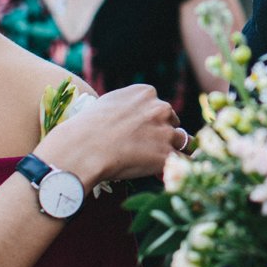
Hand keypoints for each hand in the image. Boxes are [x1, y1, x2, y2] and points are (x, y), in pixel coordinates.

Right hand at [36, 83, 183, 187]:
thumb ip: (127, 105)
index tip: (142, 132)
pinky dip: (179, 167)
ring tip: (160, 162)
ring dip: (172, 150)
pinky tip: (171, 173)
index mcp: (146, 93)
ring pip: (182, 140)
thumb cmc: (87, 128)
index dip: (152, 121)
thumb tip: (130, 114)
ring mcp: (165, 132)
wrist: (83, 149)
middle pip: (172, 121)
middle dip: (163, 133)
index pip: (159, 106)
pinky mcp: (166, 155)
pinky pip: (183, 161)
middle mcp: (160, 109)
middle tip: (147, 148)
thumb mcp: (108, 103)